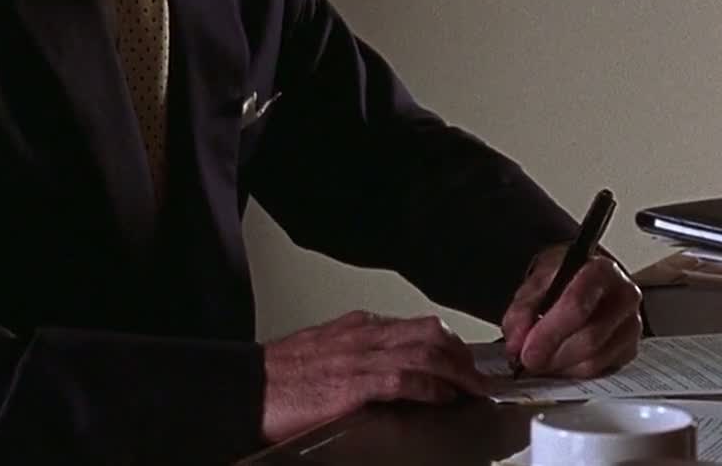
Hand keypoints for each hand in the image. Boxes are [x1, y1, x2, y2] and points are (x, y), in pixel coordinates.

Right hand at [261, 310, 487, 443]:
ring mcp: (359, 357)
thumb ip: (356, 355)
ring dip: (456, 371)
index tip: (464, 360)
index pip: (415, 326)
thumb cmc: (278, 378)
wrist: (244, 387)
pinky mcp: (352, 383)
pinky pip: (403, 378)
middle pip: (429, 333)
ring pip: (424, 351)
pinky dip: (431, 386)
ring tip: (473, 388)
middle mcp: (363, 335)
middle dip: (461, 354)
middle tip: (478, 377)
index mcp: (356, 327)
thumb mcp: (323, 353)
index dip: (447, 342)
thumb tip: (388, 371)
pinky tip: (445, 396)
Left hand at [500, 245, 642, 378]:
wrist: (586, 276)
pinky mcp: (630, 350)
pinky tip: (559, 360)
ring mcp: (631, 325)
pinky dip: (572, 371)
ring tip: (541, 359)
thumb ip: (523, 308)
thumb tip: (516, 342)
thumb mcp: (539, 279)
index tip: (526, 350)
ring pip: (593, 361)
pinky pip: (599, 371)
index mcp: (602, 271)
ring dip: (560, 366)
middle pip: (589, 338)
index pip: (577, 305)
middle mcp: (624, 297)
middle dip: (552, 355)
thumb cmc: (565, 277)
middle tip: (528, 360)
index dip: (548, 333)